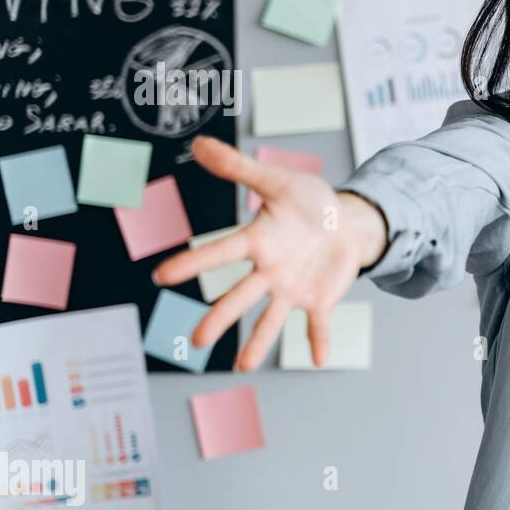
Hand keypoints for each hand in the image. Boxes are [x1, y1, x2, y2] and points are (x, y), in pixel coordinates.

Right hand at [153, 136, 388, 370]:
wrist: (348, 222)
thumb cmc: (309, 203)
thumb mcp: (278, 180)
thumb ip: (239, 168)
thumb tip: (199, 143)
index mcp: (256, 241)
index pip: (220, 252)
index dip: (192, 264)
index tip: (161, 277)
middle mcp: (268, 271)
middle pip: (240, 296)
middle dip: (220, 317)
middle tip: (198, 340)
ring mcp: (292, 288)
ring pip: (271, 318)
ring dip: (258, 342)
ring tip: (243, 366)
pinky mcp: (319, 300)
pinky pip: (317, 324)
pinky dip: (319, 341)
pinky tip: (319, 359)